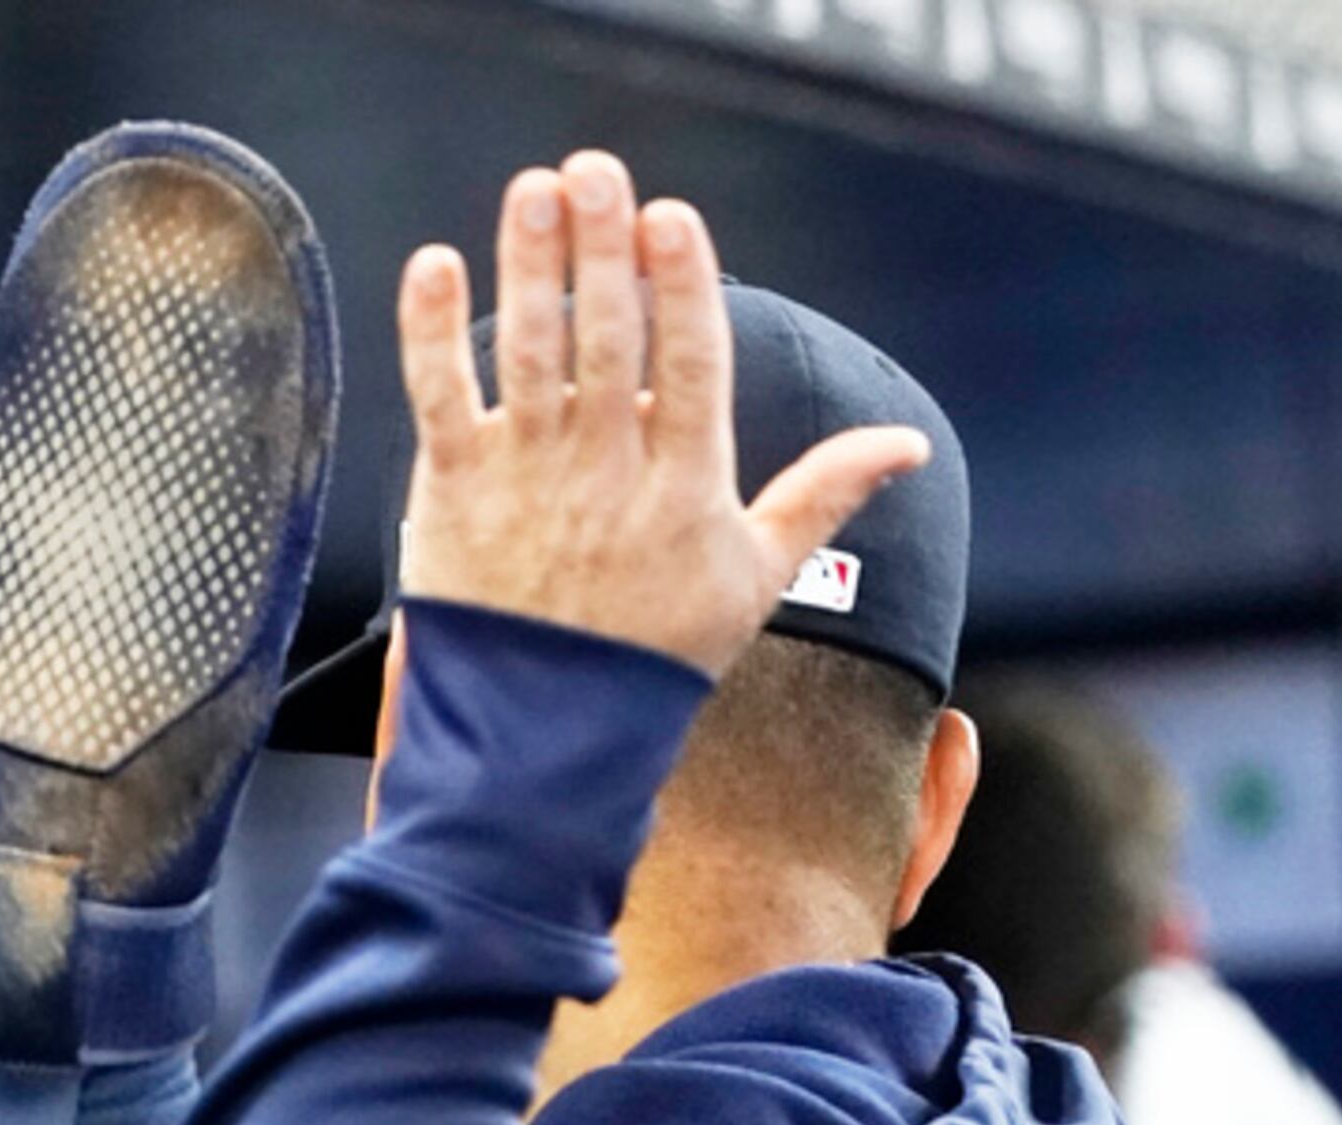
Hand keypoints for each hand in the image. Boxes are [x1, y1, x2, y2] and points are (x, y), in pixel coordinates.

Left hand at [392, 150, 929, 678]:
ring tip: (534, 189)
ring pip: (530, 354)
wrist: (545, 737)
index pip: (690, 367)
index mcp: (685, 487)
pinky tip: (434, 264)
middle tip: (593, 169)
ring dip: (530, 264)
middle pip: (608, 342)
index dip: (680, 287)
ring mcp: (526, 481)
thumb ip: (825, 495)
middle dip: (601, 249)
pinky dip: (433, 333)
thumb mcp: (757, 577)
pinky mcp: (454, 494)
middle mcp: (605, 475)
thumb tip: (908, 443)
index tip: (669, 218)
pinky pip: (440, 399)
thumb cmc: (656, 655)